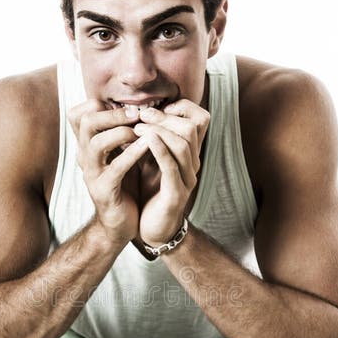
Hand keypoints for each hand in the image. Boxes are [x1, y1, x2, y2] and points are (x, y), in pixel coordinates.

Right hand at [67, 100, 148, 246]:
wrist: (120, 225)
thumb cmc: (125, 187)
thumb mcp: (120, 156)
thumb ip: (121, 135)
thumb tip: (136, 107)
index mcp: (87, 147)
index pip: (78, 115)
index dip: (98, 105)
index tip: (125, 107)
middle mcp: (84, 158)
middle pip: (85, 122)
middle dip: (113, 113)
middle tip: (137, 114)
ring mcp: (92, 174)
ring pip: (96, 143)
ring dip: (122, 132)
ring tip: (142, 131)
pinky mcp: (104, 191)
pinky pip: (116, 168)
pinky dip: (132, 154)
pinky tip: (148, 147)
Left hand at [133, 99, 209, 246]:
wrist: (153, 230)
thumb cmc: (150, 193)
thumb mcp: (150, 159)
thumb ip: (151, 138)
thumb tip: (137, 110)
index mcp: (189, 153)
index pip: (200, 118)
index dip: (180, 107)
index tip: (154, 109)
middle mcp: (193, 164)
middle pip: (193, 127)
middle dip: (166, 117)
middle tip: (142, 115)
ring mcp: (187, 179)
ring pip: (183, 144)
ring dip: (159, 130)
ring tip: (138, 127)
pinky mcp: (176, 194)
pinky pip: (172, 167)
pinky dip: (159, 149)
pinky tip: (145, 140)